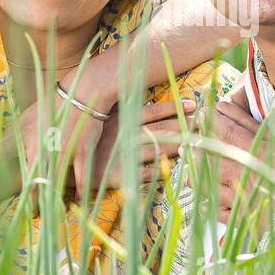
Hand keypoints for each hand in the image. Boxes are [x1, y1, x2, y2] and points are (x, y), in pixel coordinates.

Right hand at [80, 99, 195, 193]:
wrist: (68, 164)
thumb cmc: (90, 141)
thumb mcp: (106, 121)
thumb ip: (125, 111)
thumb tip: (147, 98)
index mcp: (121, 121)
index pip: (152, 111)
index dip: (173, 108)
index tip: (193, 104)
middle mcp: (124, 136)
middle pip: (161, 129)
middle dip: (184, 125)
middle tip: (206, 122)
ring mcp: (124, 156)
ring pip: (157, 150)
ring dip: (179, 146)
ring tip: (200, 144)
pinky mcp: (121, 176)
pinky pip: (146, 174)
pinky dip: (162, 171)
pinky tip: (178, 169)